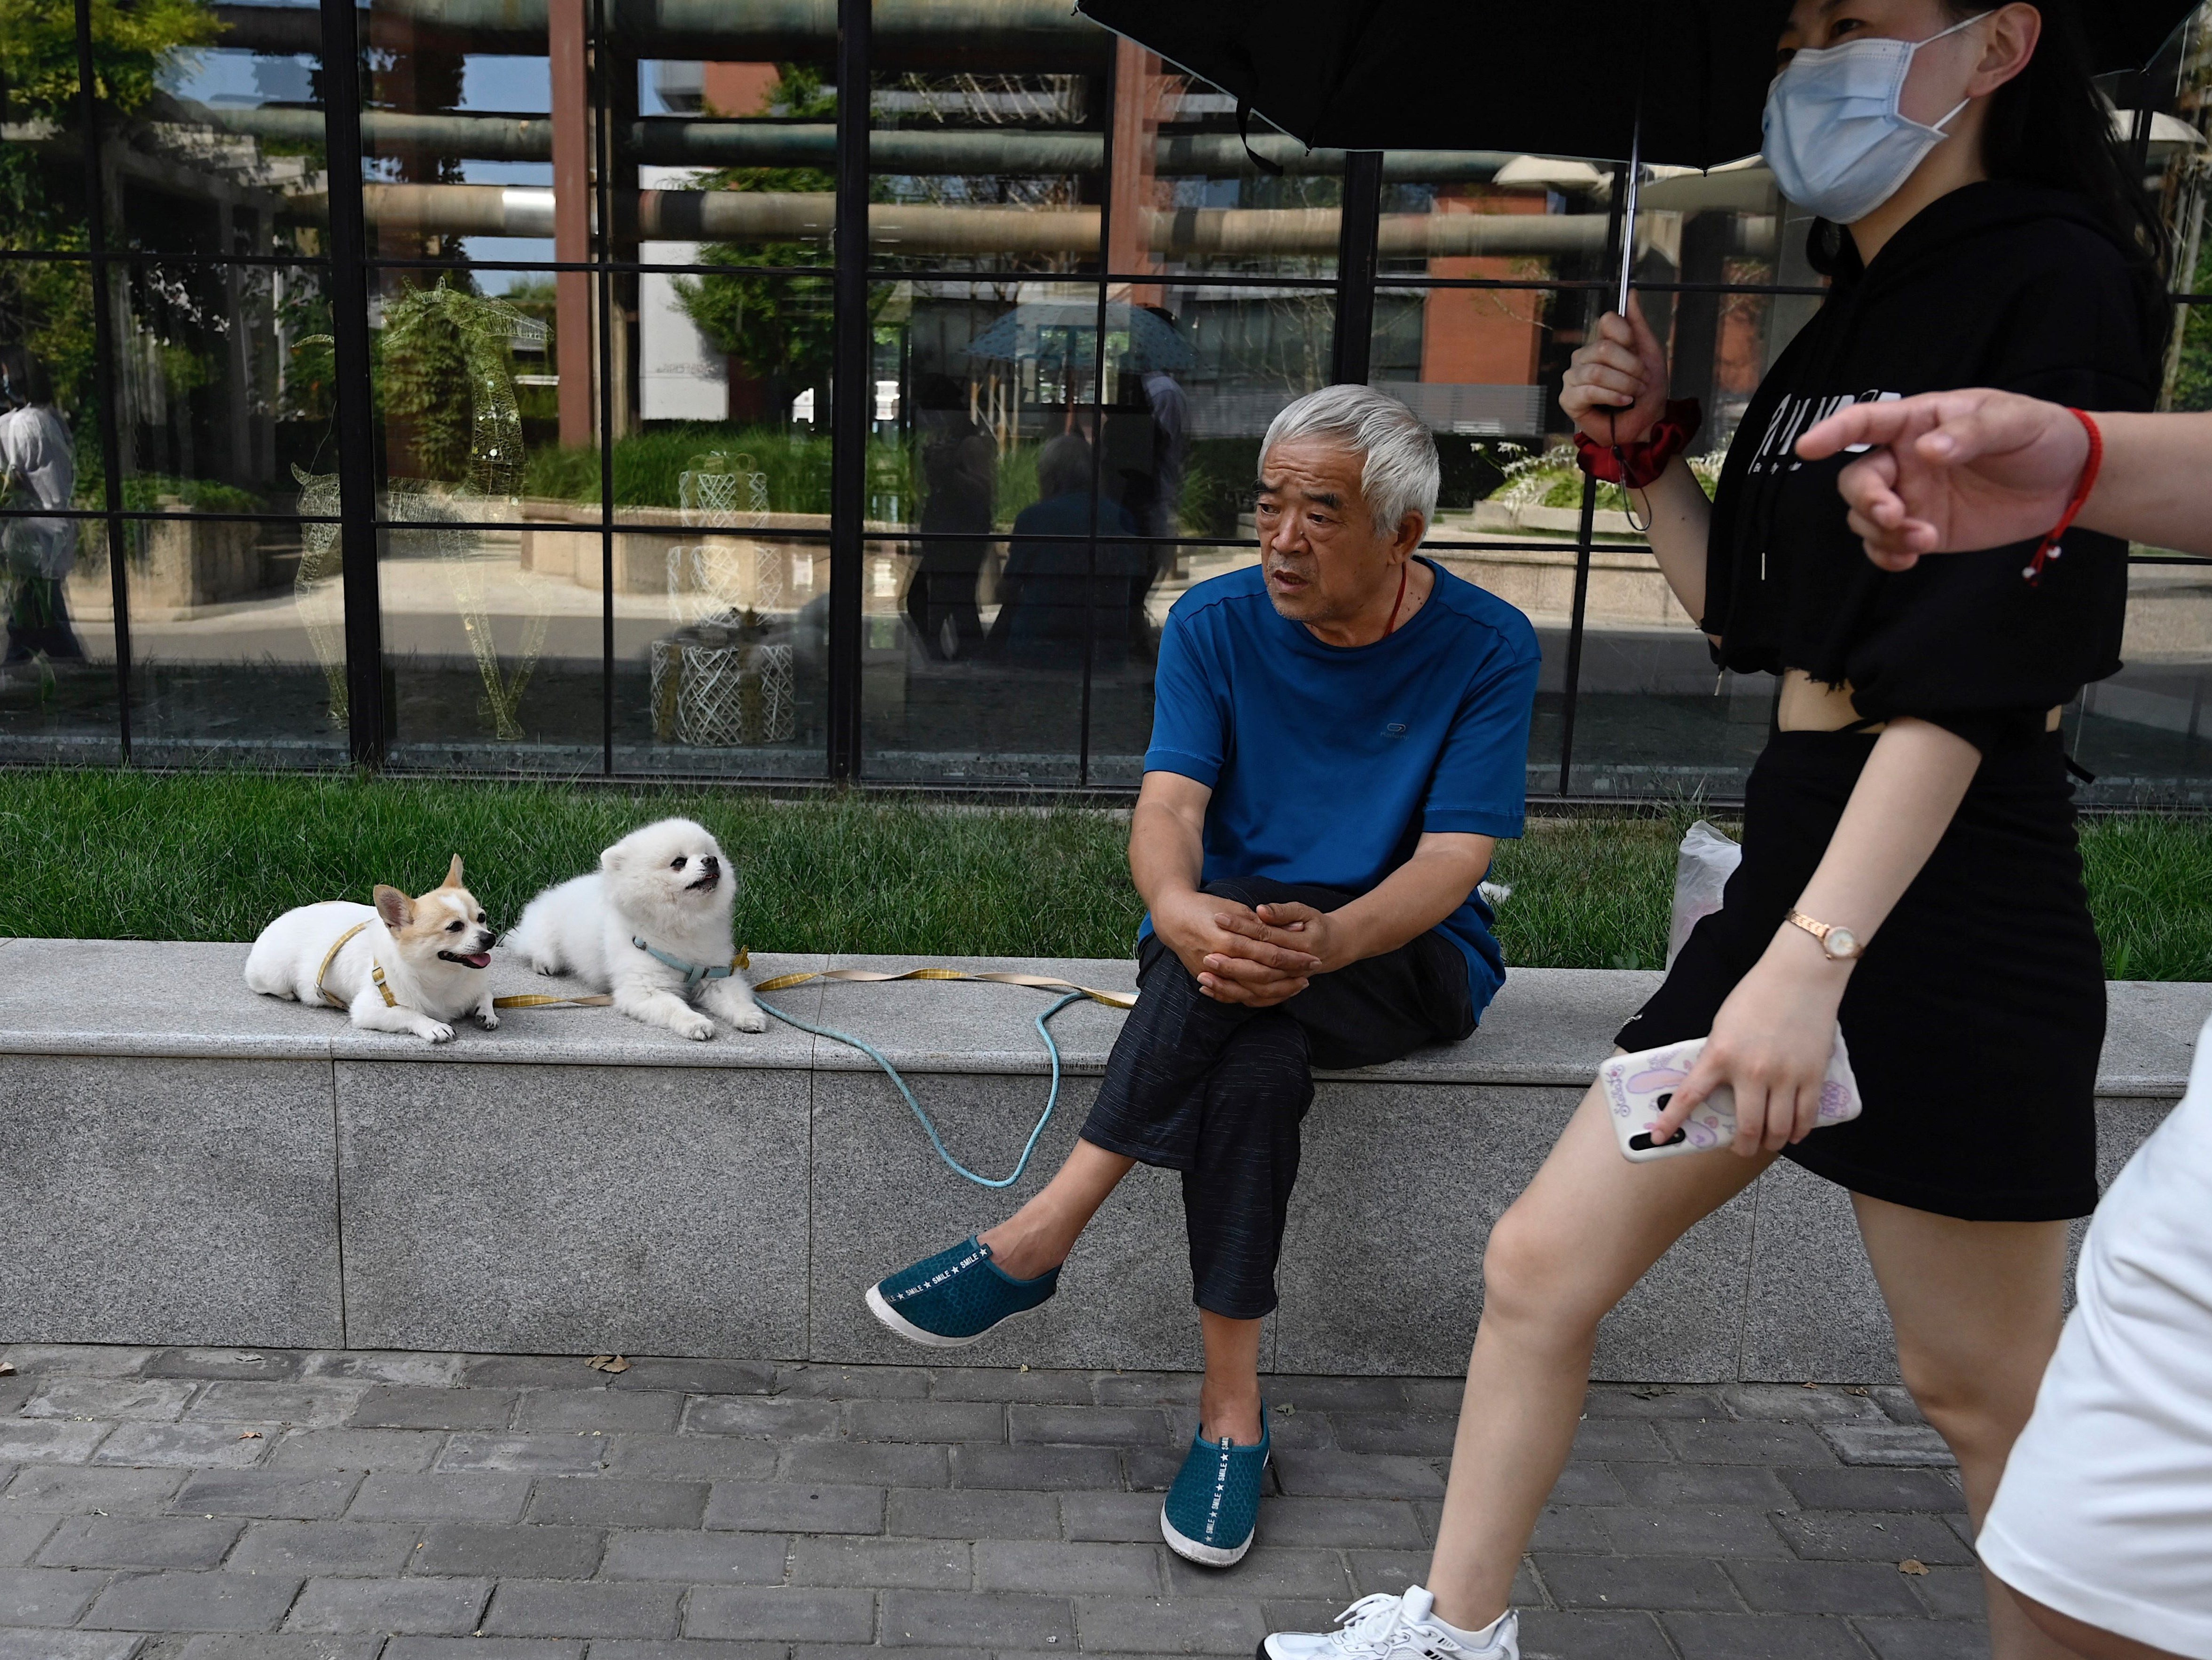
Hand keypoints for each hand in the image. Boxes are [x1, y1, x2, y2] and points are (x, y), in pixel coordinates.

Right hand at [1151, 888, 1320, 1007]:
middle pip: (1264, 976)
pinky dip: (1256, 998)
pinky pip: (1235, 997)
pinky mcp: (1208, 979)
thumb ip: (1262, 922)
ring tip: (1298, 986)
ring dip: (1278, 991)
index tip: (1313, 958)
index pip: (1270, 954)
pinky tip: (1273, 995)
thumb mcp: (1234, 908)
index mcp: (1230, 940)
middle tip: (1311, 974)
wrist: (1172, 918)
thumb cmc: (1205, 908)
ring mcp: (1214, 974)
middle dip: (1290, 976)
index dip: (1294, 958)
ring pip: (1251, 991)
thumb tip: (1294, 928)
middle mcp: (1222, 961)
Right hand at [1559, 292, 1670, 445]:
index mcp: (1602, 343)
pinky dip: (1611, 396)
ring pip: (1596, 371)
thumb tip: (1632, 293)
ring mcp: (1573, 377)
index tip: (1638, 351)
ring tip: (1634, 394)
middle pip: (1603, 347)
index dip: (1626, 335)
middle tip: (1641, 382)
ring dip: (1623, 384)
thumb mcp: (1650, 354)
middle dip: (1630, 367)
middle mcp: (1583, 357)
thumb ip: (1639, 324)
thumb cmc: (1648, 393)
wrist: (1646, 425)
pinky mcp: (1568, 399)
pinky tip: (1622, 402)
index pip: (1607, 321)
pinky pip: (1588, 390)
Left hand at [1650, 930, 1846, 1156]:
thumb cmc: (1757, 995)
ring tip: (1767, 1142)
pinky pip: (1805, 1116)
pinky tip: (1793, 1134)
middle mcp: (1751, 1071)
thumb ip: (1718, 1057)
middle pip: (1746, 1128)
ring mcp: (1784, 1075)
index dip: (1672, 1122)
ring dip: (1771, 1143)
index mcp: (1719, 1055)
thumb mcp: (1723, 1026)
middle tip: (1740, 1148)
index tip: (1658, 1138)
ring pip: (1778, 1129)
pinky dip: (1798, 1131)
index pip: (1689, 1097)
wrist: (1799, 975)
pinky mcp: (1812, 1075)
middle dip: (1742, 1146)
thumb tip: (1718, 1086)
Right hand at [1793, 389, 2087, 571]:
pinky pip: (1885, 546)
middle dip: (1867, 501)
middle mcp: (1905, 460)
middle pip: (1857, 480)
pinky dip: (1886, 555)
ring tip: (1923, 540)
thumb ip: (1969, 433)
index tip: (1807, 447)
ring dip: (1882, 532)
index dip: (1833, 432)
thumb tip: (1926, 451)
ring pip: (1864, 517)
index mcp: (1920, 422)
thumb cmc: (2039, 435)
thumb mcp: (2014, 421)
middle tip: (1894, 516)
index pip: (1866, 423)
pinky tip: (1909, 558)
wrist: (2068, 481)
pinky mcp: (1923, 530)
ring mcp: (1911, 497)